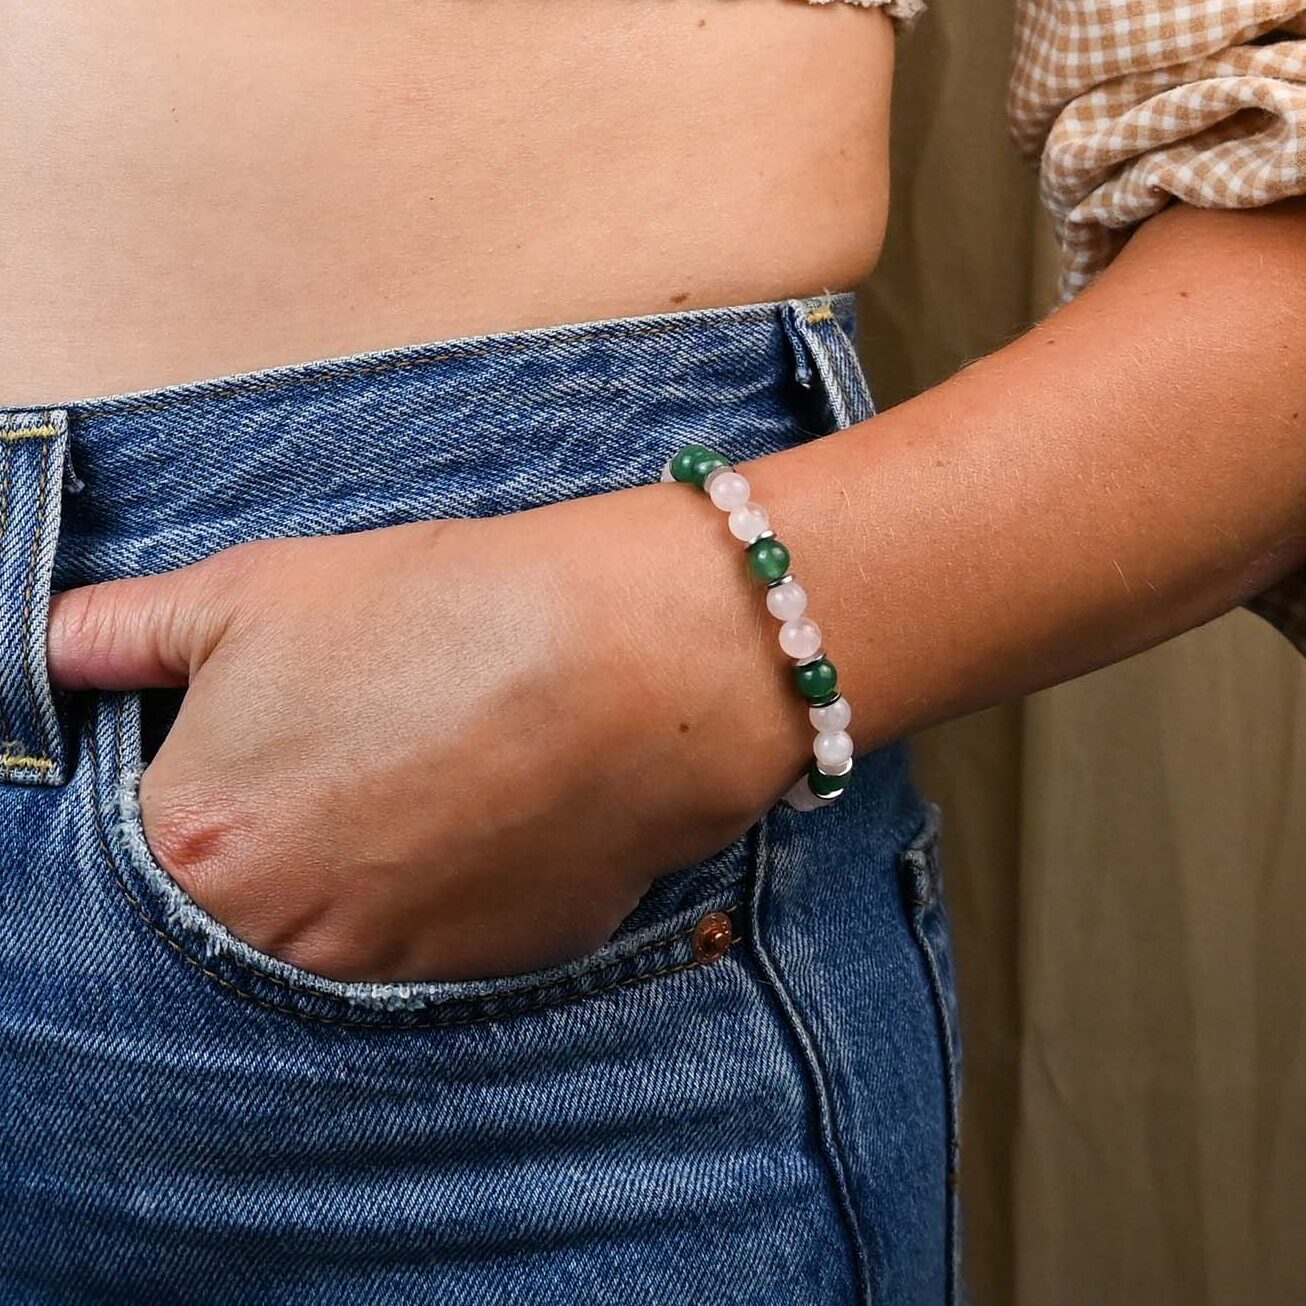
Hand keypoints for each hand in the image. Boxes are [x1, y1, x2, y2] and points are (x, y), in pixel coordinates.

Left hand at [48, 486, 805, 981]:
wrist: (628, 661)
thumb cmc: (439, 610)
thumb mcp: (256, 591)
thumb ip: (123, 632)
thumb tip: (52, 644)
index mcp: (199, 843)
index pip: (166, 831)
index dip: (231, 767)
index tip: (287, 727)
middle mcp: (282, 937)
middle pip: (256, 890)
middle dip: (296, 820)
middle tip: (371, 743)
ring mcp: (391, 970)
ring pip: (351, 920)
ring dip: (376, 858)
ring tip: (442, 766)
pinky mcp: (488, 975)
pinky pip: (442, 936)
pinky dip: (455, 881)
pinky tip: (498, 803)